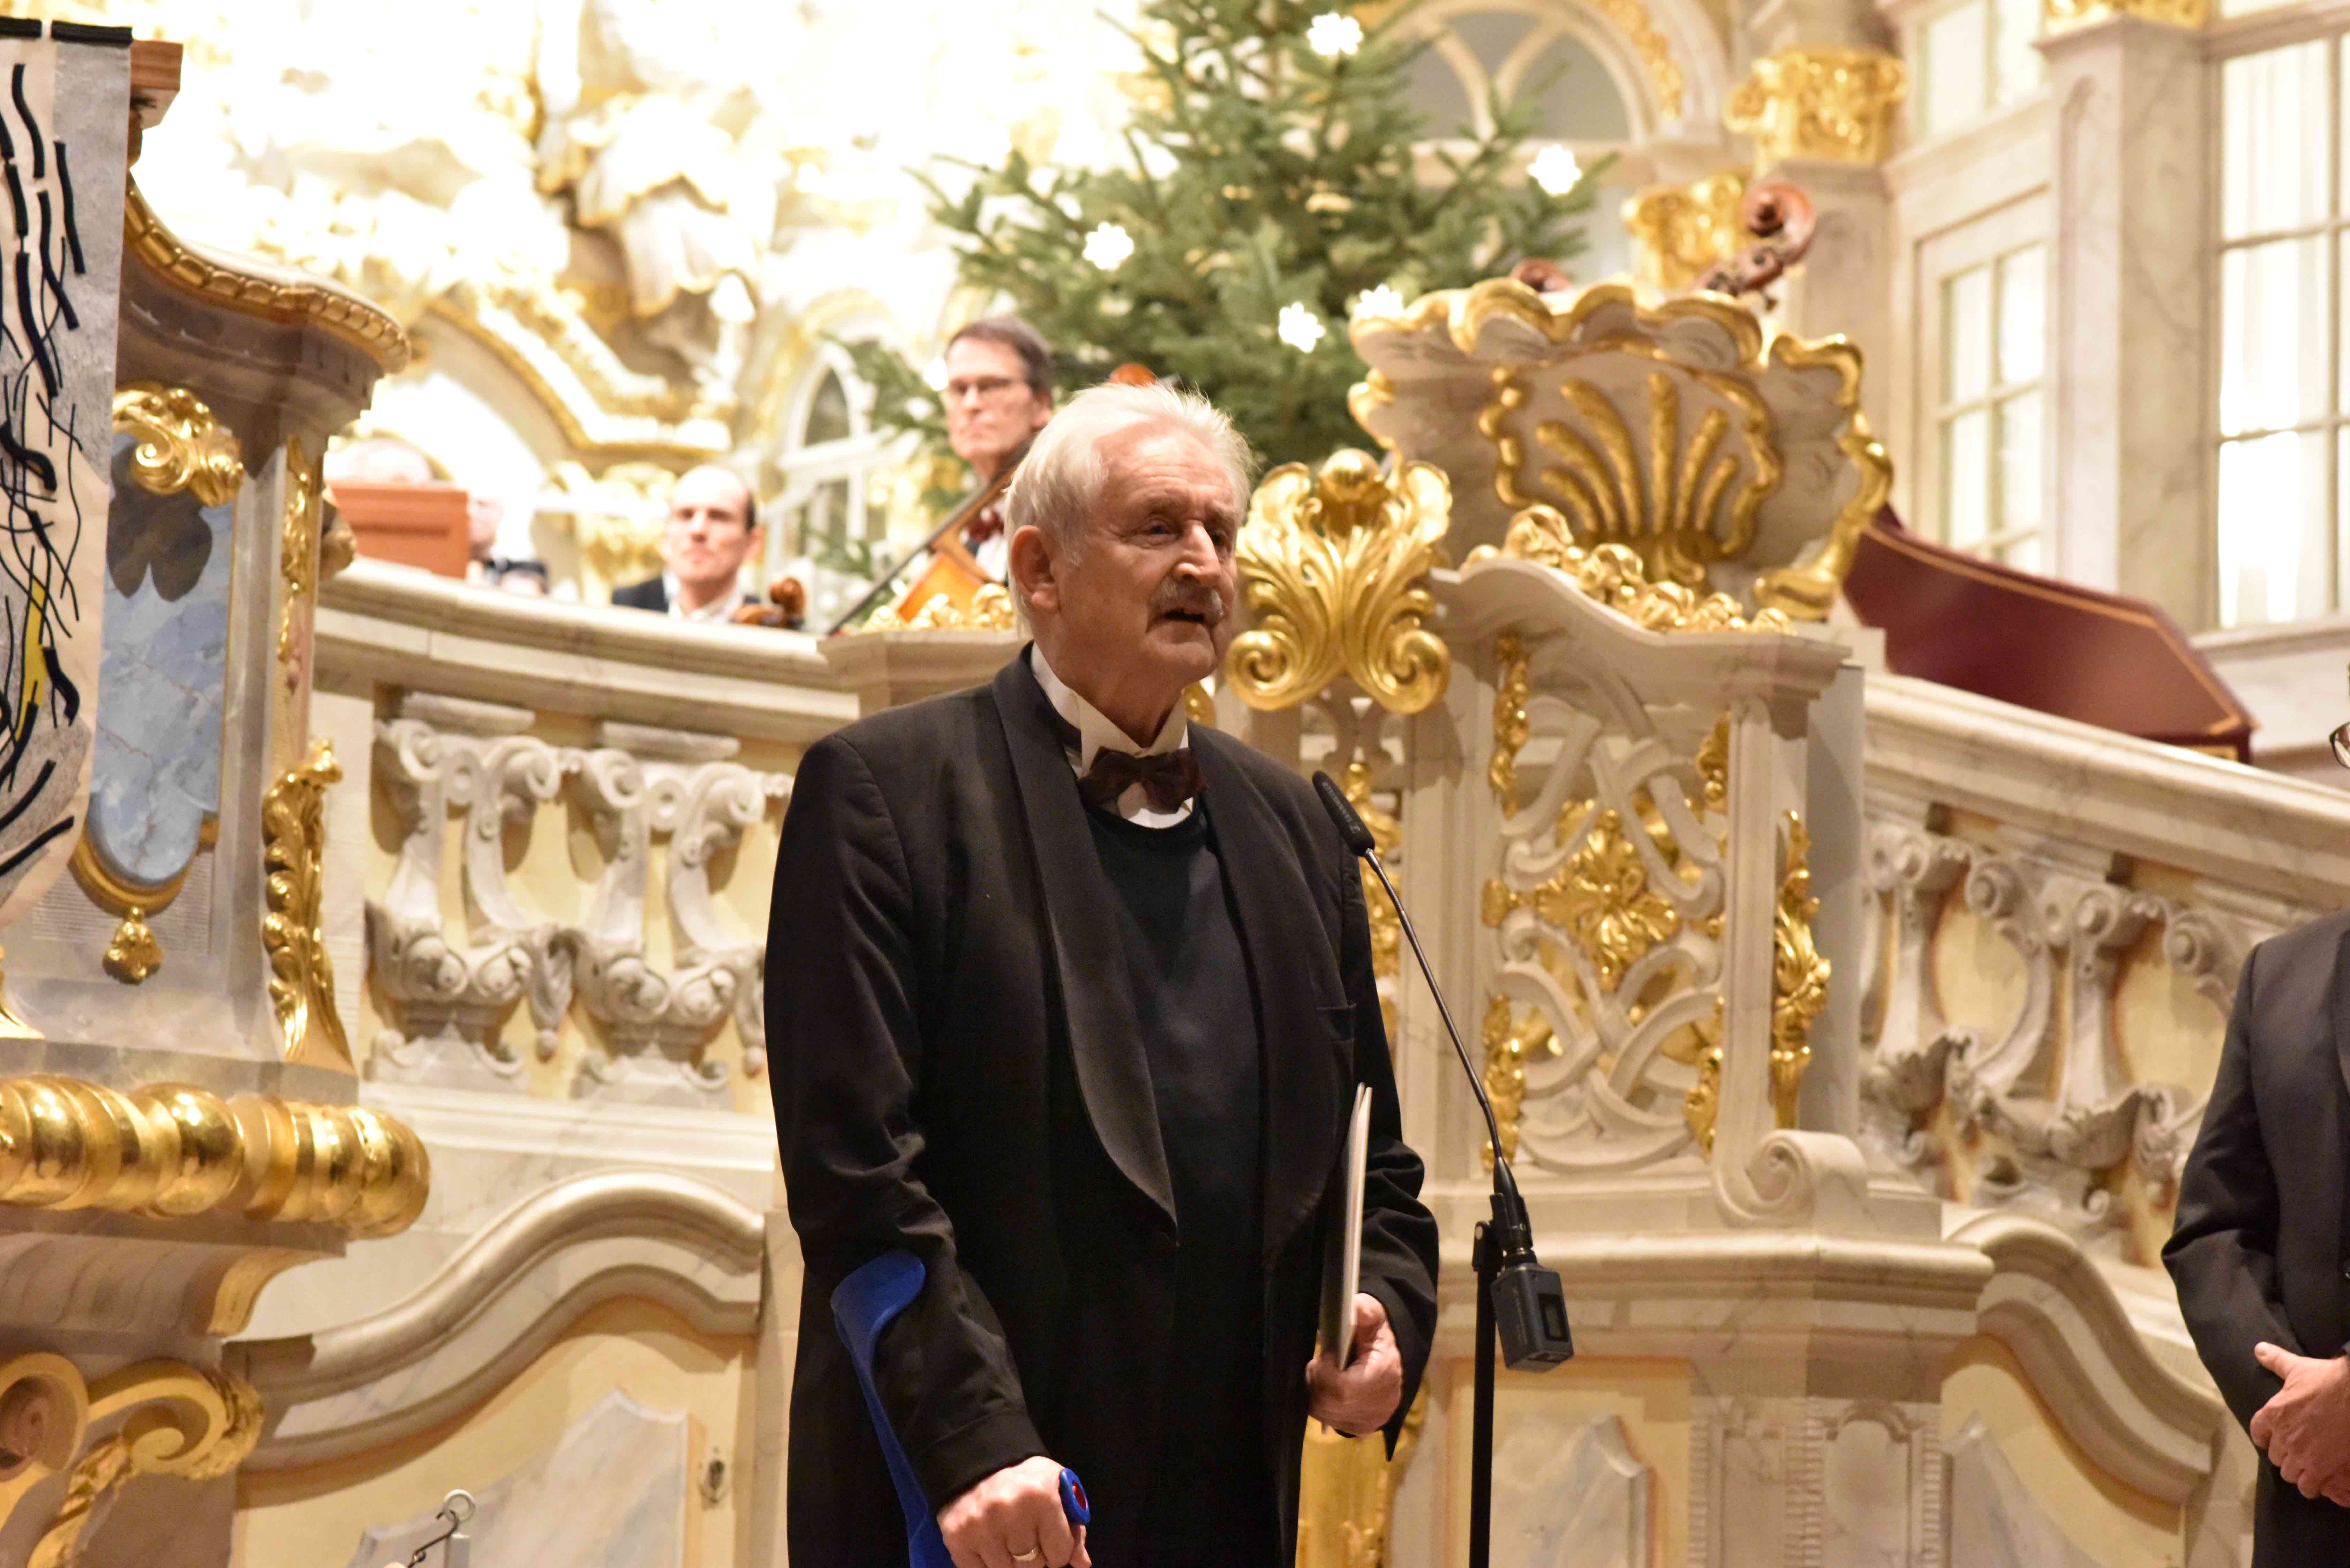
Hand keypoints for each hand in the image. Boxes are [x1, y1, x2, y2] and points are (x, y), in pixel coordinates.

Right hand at [937, 1455, 1089, 1567]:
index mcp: (1042, 1498)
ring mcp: (980, 1526)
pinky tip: (989, 1543)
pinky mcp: (957, 1536)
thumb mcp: (1057, 1489)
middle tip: (1025, 1533)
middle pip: (1033, 1565)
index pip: (1059, 1554)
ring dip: (1010, 1560)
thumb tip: (1083, 1564)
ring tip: (1006, 1536)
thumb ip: (1073, 1528)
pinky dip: (987, 1563)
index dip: (1057, 1548)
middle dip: (1034, 1555)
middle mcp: (1010, 1512)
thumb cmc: (1026, 1479)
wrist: (978, 1463)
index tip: (1048, 1536)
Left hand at [1306, 1292, 1402, 1436]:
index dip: (1325, 1374)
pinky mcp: (1364, 1428)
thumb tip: (1351, 1306)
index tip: (1325, 1356)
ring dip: (1318, 1395)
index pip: (1342, 1389)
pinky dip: (1325, 1406)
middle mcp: (1382, 1405)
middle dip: (1318, 1383)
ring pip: (1328, 1416)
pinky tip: (1330, 1389)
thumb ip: (1362, 1310)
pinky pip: (1333, 1422)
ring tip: (1324, 1375)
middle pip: (1331, 1405)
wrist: (1391, 1356)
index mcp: (1384, 1375)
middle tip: (1319, 1365)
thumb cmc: (1376, 1334)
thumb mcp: (1371, 1315)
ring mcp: (1373, 1420)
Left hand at [2250, 1343, 2349, 1504]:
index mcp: (2273, 1413)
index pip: (2258, 1433)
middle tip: (2297, 1451)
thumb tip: (2258, 1348)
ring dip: (2297, 1471)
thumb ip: (2276, 1361)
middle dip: (2285, 1455)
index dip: (2265, 1436)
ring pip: (2289, 1473)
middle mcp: (2282, 1437)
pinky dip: (2312, 1485)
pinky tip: (2320, 1478)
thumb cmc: (2327, 1380)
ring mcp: (2301, 1454)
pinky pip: (2308, 1487)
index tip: (2272, 1437)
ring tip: (2308, 1466)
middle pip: (2274, 1457)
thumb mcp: (2298, 1368)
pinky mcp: (2320, 1468)